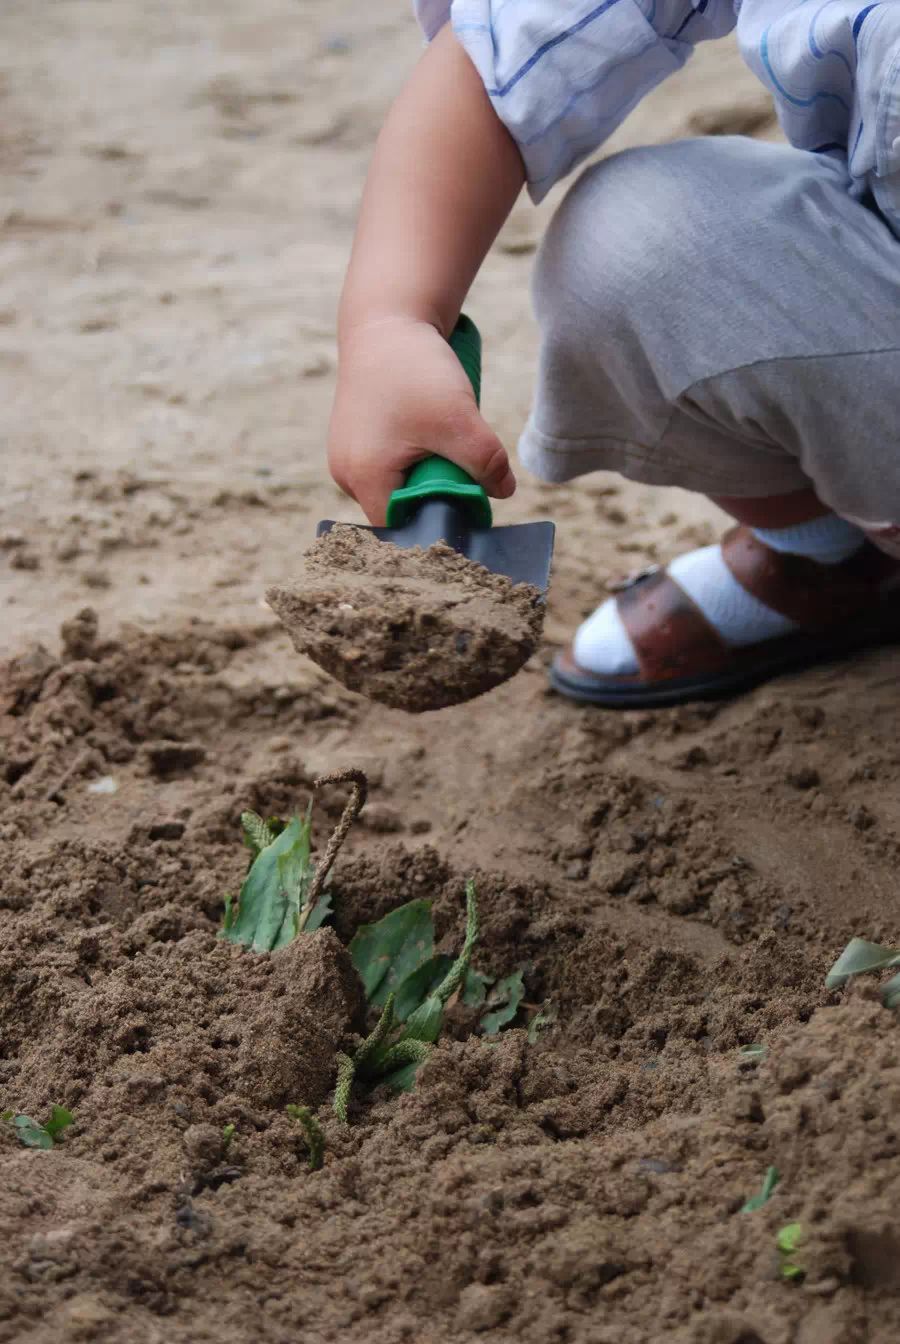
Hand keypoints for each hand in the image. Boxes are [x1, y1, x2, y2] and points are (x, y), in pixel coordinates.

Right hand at [327, 317, 515, 525]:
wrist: (386, 320)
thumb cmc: (414, 368)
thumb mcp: (459, 419)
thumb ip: (485, 463)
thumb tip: (503, 492)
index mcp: (363, 477)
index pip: (403, 527)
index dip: (438, 521)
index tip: (467, 503)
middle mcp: (346, 474)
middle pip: (400, 509)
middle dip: (433, 494)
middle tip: (458, 466)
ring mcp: (347, 458)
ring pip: (397, 486)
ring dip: (425, 473)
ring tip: (439, 440)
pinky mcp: (355, 441)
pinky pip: (390, 465)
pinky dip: (413, 456)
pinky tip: (425, 430)